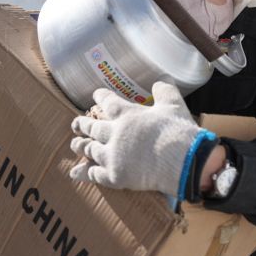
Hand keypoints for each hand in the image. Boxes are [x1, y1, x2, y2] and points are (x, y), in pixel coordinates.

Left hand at [69, 81, 213, 198]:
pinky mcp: (114, 176)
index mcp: (126, 114)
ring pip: (89, 149)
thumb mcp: (173, 104)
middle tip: (76, 124)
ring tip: (74, 144)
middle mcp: (114, 133)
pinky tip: (76, 172)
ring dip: (80, 146)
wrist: (182, 161)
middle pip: (92, 127)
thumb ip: (164, 90)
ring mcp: (112, 155)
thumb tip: (161, 79)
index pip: (108, 102)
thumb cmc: (178, 131)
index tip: (96, 95)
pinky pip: (94, 173)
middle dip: (82, 124)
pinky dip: (85, 172)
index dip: (100, 97)